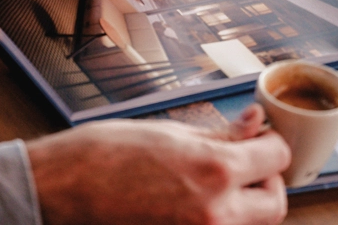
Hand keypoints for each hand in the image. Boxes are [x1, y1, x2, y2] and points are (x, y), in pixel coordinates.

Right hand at [27, 103, 290, 224]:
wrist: (62, 190)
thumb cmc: (106, 153)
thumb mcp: (167, 132)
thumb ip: (219, 134)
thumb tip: (254, 122)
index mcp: (213, 170)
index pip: (274, 159)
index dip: (270, 144)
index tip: (259, 138)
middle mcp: (215, 212)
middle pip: (275, 204)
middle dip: (266, 180)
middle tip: (244, 163)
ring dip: (246, 203)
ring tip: (214, 182)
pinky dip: (218, 218)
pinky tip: (193, 200)